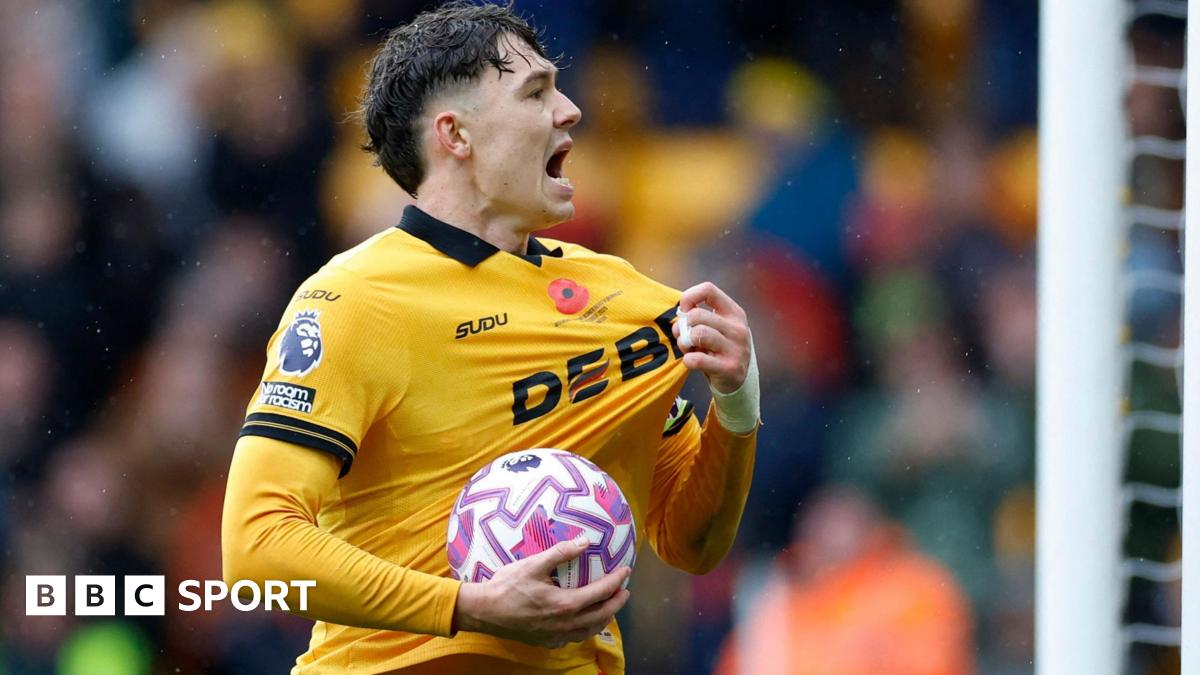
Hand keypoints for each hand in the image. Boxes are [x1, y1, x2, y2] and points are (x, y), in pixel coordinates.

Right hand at [452, 536, 630, 647]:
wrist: (485, 612)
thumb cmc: (507, 586)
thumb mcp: (534, 564)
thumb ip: (561, 552)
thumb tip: (585, 541)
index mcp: (566, 604)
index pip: (601, 593)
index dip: (617, 581)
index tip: (626, 571)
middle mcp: (566, 624)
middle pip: (602, 615)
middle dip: (617, 602)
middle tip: (625, 591)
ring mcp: (557, 636)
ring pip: (590, 630)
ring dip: (604, 617)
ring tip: (610, 606)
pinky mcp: (547, 641)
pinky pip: (575, 637)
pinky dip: (586, 628)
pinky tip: (584, 621)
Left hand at [675, 282, 751, 393]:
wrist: (737, 381)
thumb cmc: (719, 349)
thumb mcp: (716, 328)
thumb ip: (699, 316)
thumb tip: (680, 314)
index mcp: (734, 313)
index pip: (708, 290)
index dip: (689, 297)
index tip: (684, 311)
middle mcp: (738, 328)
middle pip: (697, 315)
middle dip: (683, 326)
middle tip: (683, 336)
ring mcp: (736, 349)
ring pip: (698, 334)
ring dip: (684, 342)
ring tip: (687, 348)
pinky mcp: (729, 368)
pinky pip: (696, 359)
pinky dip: (687, 360)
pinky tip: (691, 361)